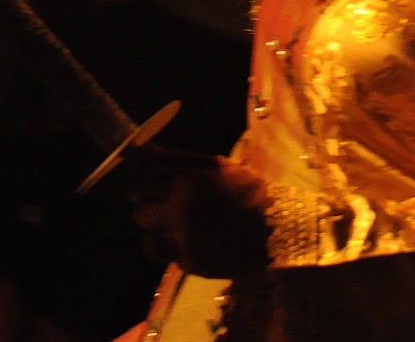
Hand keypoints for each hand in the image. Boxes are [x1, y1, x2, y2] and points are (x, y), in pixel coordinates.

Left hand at [126, 145, 270, 279]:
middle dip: (150, 208)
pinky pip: (163, 256)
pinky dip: (170, 250)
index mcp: (186, 181)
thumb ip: (174, 158)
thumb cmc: (245, 191)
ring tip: (178, 226)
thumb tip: (139, 150)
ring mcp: (184, 240)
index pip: (138, 182)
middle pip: (138, 212)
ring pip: (146, 237)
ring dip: (157, 231)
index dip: (143, 185)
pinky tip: (188, 242)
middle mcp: (180, 211)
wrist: (276, 228)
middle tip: (168, 206)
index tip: (152, 187)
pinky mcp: (190, 264)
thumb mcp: (215, 166)